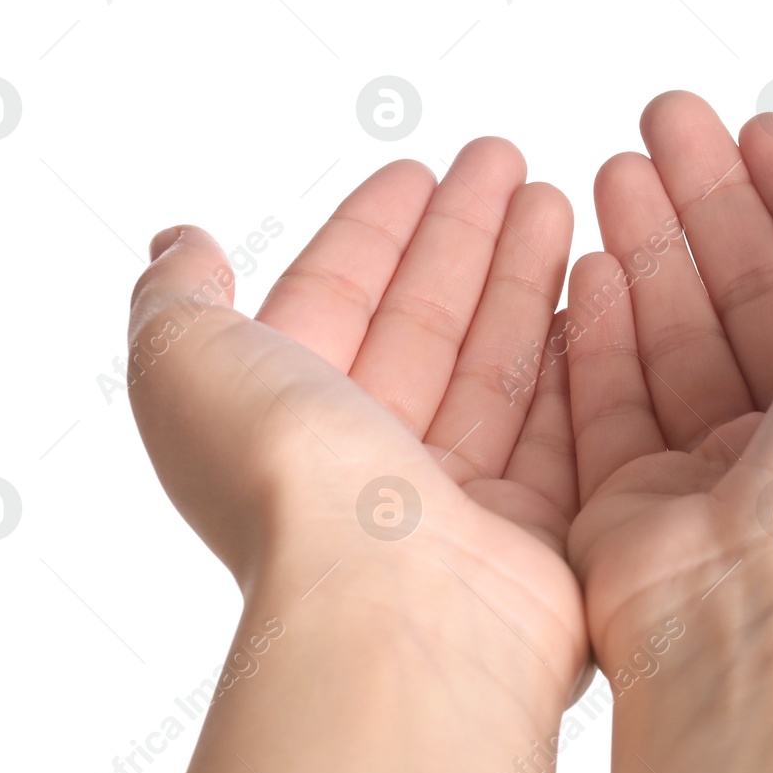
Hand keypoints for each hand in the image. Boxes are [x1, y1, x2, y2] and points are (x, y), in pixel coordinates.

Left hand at [127, 138, 585, 772]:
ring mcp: (453, 498)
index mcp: (282, 419)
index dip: (373, 230)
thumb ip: (179, 299)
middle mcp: (365, 461)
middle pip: (423, 322)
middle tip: (505, 162)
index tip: (417, 170)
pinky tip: (593, 288)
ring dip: (522, 276)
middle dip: (462, 236)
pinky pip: (558, 420)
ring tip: (555, 199)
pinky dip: (573, 352)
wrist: (394, 609)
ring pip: (493, 363)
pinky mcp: (534, 526)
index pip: (335, 299)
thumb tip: (180, 246)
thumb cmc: (287, 487)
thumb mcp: (184, 364)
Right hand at [563, 92, 772, 772]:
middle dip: (712, 197)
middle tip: (663, 118)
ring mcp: (721, 470)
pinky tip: (589, 260)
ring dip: (652, 243)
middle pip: (755, 288)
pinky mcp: (637, 500)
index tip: (755, 127)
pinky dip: (603, 327)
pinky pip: (614, 396)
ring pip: (680, 331)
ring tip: (614, 166)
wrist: (769, 608)